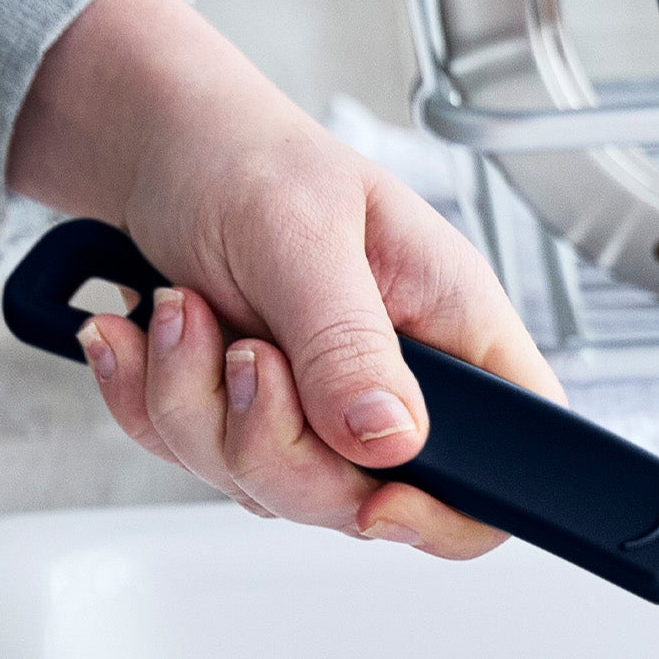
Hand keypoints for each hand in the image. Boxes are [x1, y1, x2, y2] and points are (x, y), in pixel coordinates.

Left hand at [8, 0, 560, 556]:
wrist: (161, 147)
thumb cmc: (251, 161)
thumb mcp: (302, 235)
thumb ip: (348, 341)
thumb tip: (389, 439)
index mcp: (459, 334)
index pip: (508, 463)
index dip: (455, 511)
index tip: (375, 501)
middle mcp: (403, 386)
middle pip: (368, 500)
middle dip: (275, 443)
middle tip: (244, 350)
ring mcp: (327, 414)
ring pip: (273, 488)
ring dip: (197, 409)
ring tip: (185, 313)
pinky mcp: (258, 420)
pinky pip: (202, 462)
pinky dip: (154, 404)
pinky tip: (150, 336)